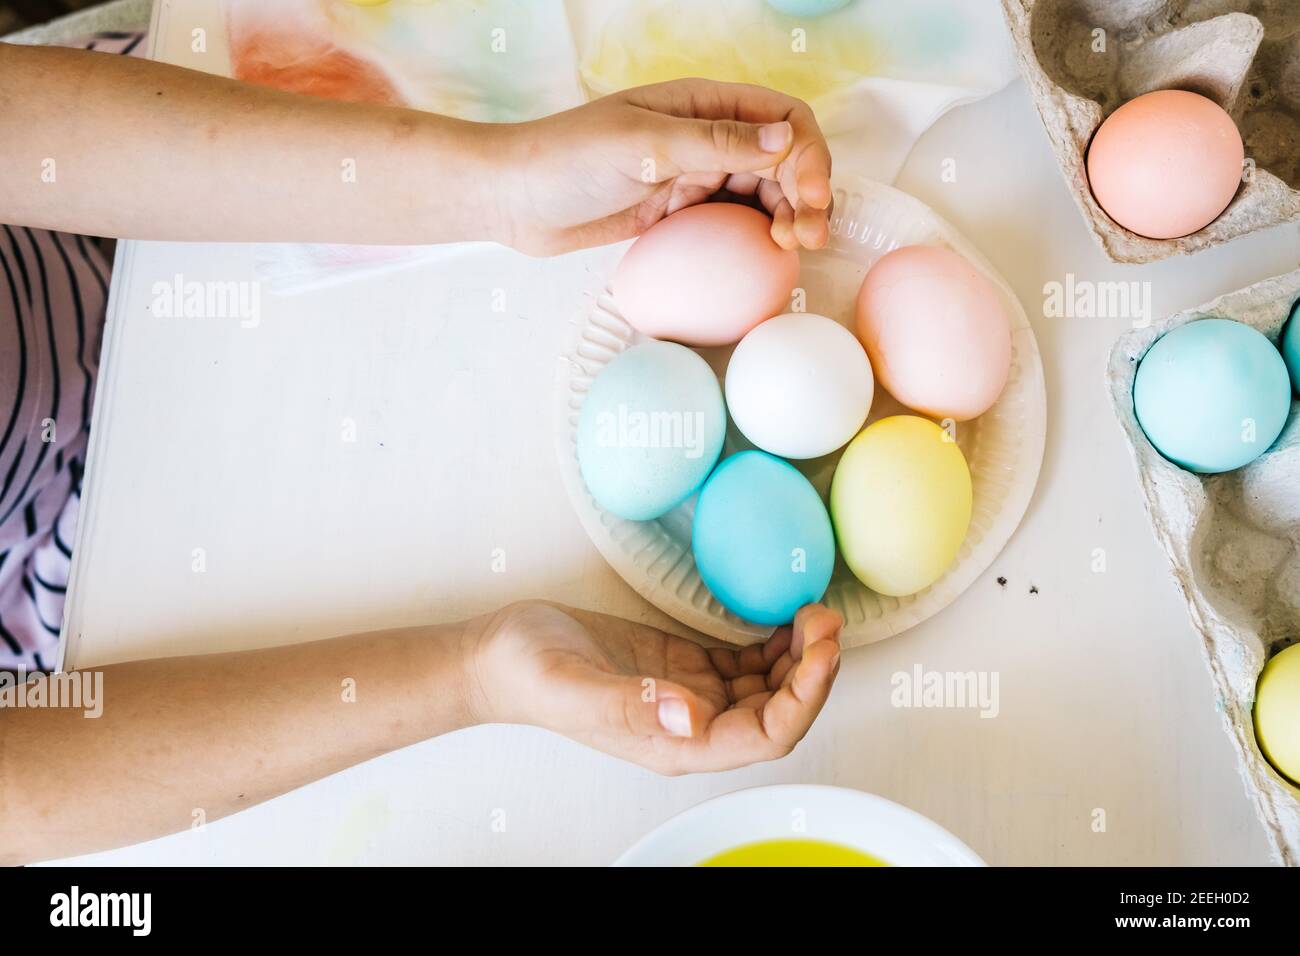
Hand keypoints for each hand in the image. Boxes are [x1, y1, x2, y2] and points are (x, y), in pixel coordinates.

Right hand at [464, 600, 842, 774]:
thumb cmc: (528, 674)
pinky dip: (772, 643)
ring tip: (813, 610)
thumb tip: (692, 717)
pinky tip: (781, 616)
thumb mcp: (571, 685)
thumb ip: (629, 707)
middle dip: (813, 671)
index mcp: (676, 745)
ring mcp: (690, 697)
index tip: (820, 651)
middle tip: (827, 619)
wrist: (499, 654)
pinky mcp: (683, 668)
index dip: (804, 699)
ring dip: (798, 655)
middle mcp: (693, 727)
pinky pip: (744, 663)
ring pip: (768, 687)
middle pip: (779, 712)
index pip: (765, 735)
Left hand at [493, 78, 832, 255]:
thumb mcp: (643, 145)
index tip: (813, 195)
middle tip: (811, 237)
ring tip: (794, 250)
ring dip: (787, 217)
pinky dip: (755, 237)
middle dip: (807, 192)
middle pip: (782, 158)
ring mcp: (693, 174)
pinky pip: (731, 222)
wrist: (513, 199)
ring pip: (762, 193)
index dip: (808, 152)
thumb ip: (715, 142)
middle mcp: (705, 135)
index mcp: (702, 103)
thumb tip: (786, 139)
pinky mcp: (678, 211)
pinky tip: (764, 257)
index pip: (782, 116)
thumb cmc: (567, 159)